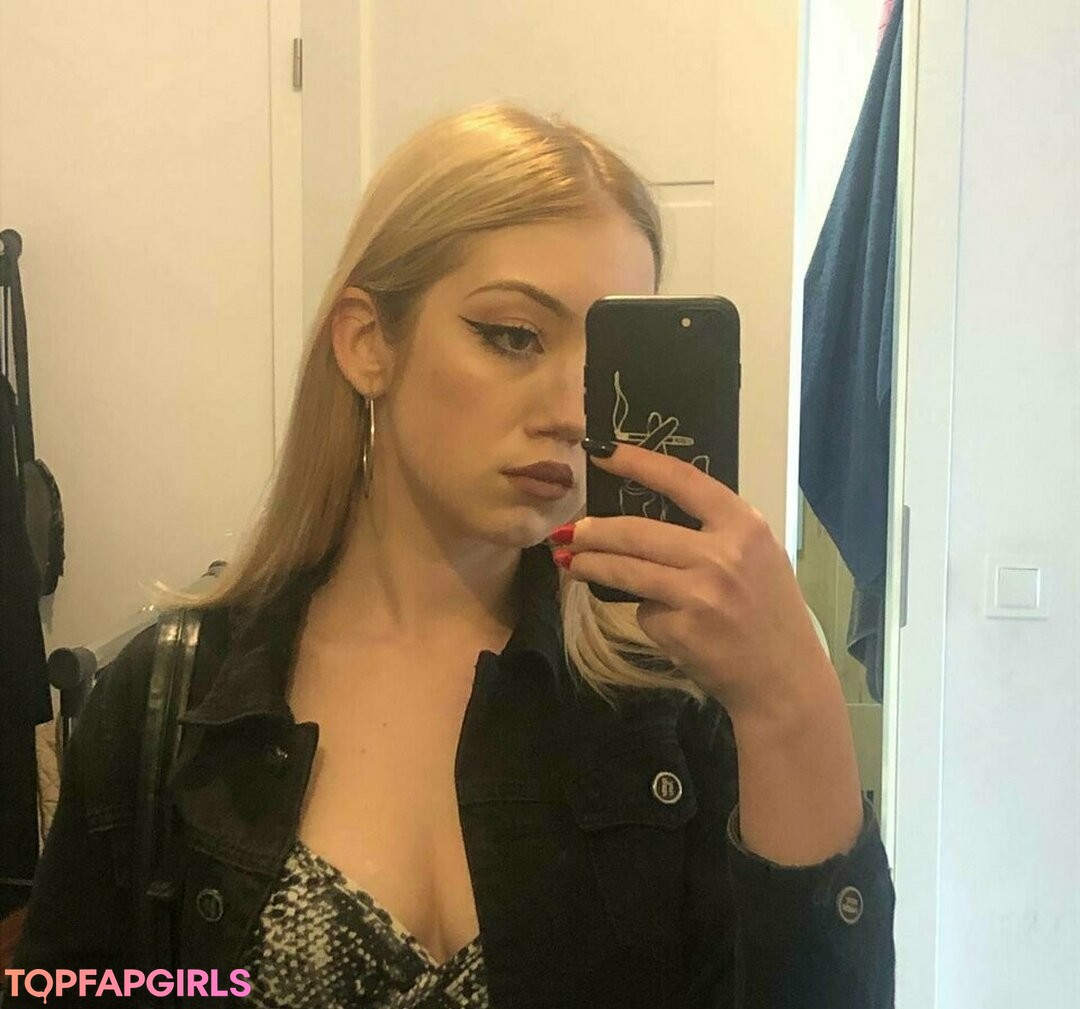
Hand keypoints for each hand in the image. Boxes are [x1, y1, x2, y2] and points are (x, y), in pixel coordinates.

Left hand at [551, 440, 834, 725]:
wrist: (785, 679)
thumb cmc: (768, 613)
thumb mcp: (756, 557)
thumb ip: (712, 531)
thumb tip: (644, 515)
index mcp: (744, 525)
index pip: (681, 479)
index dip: (635, 461)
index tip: (600, 452)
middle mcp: (722, 554)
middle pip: (636, 530)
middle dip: (593, 531)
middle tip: (570, 531)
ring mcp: (699, 593)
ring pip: (625, 569)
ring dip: (590, 565)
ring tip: (571, 562)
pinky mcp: (681, 628)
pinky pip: (644, 610)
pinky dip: (643, 612)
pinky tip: (661, 621)